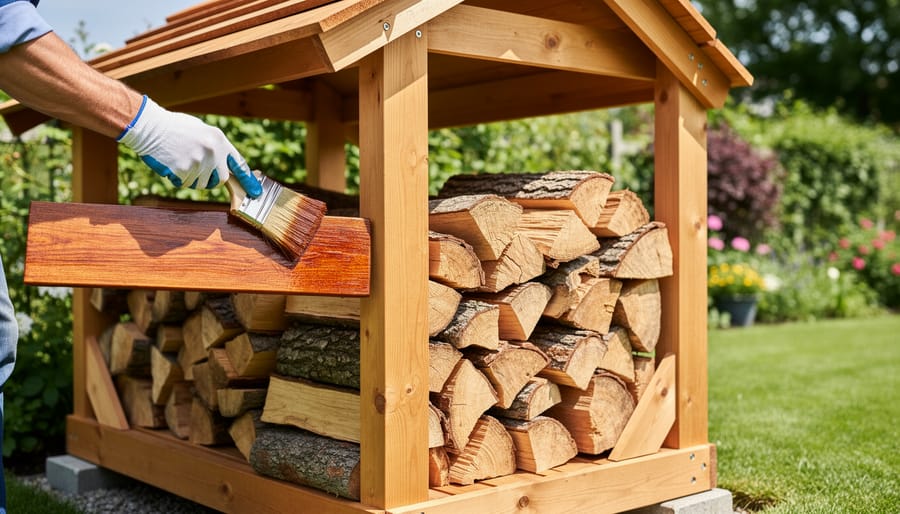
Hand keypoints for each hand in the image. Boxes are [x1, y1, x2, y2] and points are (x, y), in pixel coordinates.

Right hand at [117, 96, 261, 197]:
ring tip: (180, 160)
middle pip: (220, 180)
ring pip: (200, 184)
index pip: (239, 164)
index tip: (255, 192)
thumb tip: (224, 167)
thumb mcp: (202, 131)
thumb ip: (215, 148)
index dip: (248, 180)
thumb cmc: (175, 128)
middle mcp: (212, 152)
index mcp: (219, 140)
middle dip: (211, 180)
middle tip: (197, 170)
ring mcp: (198, 162)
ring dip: (191, 178)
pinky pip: (184, 184)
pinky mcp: (183, 171)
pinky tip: (170, 163)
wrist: (150, 126)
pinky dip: (177, 178)